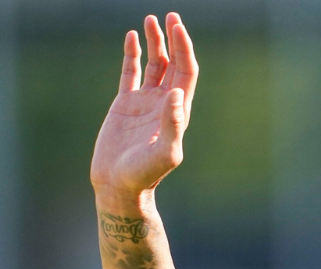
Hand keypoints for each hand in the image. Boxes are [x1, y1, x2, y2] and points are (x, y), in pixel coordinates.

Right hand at [90, 13, 198, 195]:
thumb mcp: (165, 152)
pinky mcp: (125, 104)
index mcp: (179, 111)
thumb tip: (177, 93)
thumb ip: (173, 124)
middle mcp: (165, 103)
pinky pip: (131, 73)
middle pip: (174, 64)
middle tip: (172, 16)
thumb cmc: (145, 174)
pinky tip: (132, 37)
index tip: (179, 28)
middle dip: (174, 40)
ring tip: (152, 20)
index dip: (185, 50)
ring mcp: (145, 102)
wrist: (119, 185)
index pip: (186, 73)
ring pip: (154, 65)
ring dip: (155, 43)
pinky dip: (132, 55)